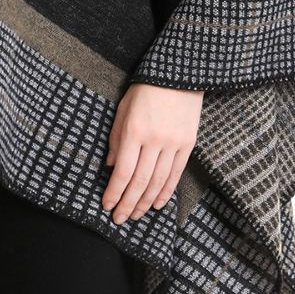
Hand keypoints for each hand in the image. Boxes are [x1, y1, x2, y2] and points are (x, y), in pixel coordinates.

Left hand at [100, 82, 201, 224]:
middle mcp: (155, 140)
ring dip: (145, 202)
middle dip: (128, 203)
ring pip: (158, 182)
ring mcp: (174, 143)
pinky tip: (157, 204)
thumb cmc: (145, 89)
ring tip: (135, 215)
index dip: (114, 192)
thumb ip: (116, 140)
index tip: (107, 205)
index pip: (123, 172)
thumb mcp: (123, 110)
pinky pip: (175, 174)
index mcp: (135, 131)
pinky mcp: (188, 144)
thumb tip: (111, 168)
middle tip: (119, 219)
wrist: (179, 74)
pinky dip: (166, 192)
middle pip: (140, 182)